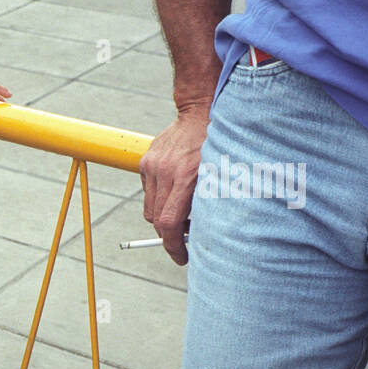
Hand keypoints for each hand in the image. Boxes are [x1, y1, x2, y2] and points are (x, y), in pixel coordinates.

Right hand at [140, 104, 209, 265]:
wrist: (200, 111)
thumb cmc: (219, 145)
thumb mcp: (222, 176)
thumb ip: (209, 204)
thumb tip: (200, 233)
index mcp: (187, 177)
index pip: (169, 224)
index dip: (174, 246)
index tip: (182, 257)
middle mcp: (166, 172)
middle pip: (157, 220)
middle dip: (169, 235)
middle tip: (184, 240)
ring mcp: (152, 166)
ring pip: (150, 210)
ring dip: (162, 217)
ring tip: (179, 212)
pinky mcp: (146, 162)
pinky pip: (148, 192)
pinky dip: (159, 198)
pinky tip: (174, 190)